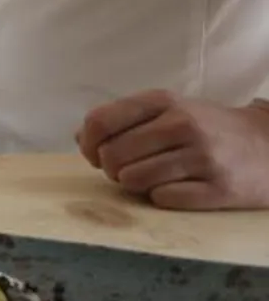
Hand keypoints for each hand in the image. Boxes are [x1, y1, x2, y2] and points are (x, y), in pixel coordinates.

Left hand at [76, 90, 268, 209]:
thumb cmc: (206, 128)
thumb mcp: (168, 111)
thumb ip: (123, 119)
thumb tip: (81, 138)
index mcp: (164, 102)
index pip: (101, 120)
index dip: (88, 143)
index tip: (93, 154)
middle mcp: (183, 125)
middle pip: (113, 155)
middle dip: (110, 168)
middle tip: (125, 169)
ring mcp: (202, 157)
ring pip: (134, 180)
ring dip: (133, 184)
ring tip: (150, 178)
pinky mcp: (219, 189)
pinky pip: (163, 199)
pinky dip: (159, 197)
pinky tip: (174, 188)